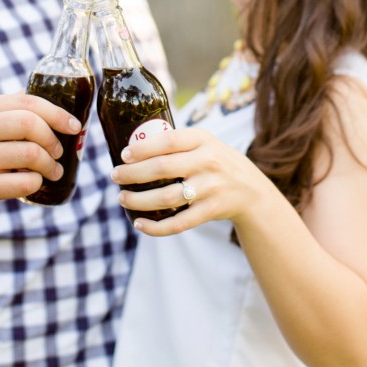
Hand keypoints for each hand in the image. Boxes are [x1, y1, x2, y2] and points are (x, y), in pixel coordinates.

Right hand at [0, 91, 81, 217]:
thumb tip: (51, 96)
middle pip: (30, 124)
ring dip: (50, 164)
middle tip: (59, 151)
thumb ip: (10, 109)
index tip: (74, 125)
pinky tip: (34, 183)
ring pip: (31, 153)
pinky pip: (25, 182)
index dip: (57, 113)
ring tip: (53, 170)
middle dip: (53, 139)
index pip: (28, 102)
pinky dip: (37, 182)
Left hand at [111, 127, 260, 235]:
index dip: (143, 147)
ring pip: (167, 197)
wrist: (251, 190)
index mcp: (203, 139)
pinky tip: (139, 223)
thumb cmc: (217, 162)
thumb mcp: (205, 143)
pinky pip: (179, 223)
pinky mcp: (211, 210)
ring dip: (139, 200)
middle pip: (163, 168)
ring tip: (122, 198)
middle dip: (133, 173)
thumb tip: (133, 146)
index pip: (169, 140)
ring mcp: (210, 187)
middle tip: (115, 176)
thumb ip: (178, 143)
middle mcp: (208, 162)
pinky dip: (156, 227)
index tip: (124, 154)